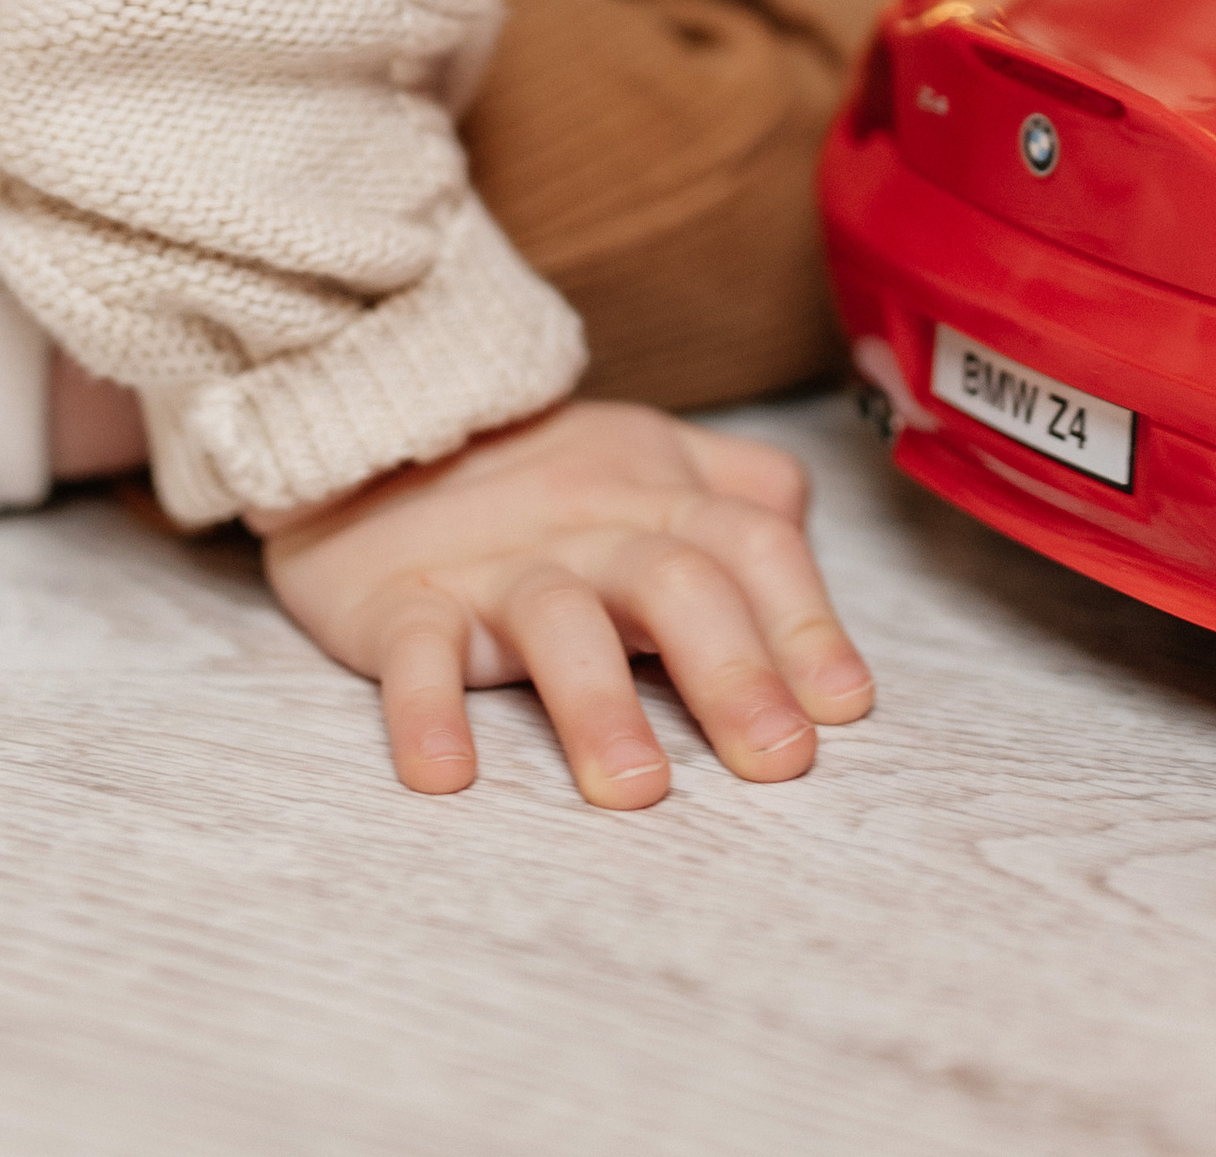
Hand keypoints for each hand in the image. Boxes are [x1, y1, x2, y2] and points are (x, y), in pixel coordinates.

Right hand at [258, 397, 875, 801]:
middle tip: (777, 761)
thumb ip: (742, 494)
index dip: (806, 621)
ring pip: (558, 620)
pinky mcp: (401, 600)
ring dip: (600, 704)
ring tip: (637, 790)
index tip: (843, 709)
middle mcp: (588, 524)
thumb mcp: (651, 460)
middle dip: (735, 670)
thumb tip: (818, 563)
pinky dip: (427, 710)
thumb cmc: (541, 477)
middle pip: (675, 579)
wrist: (371, 426)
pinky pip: (416, 651)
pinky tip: (447, 775)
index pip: (751, 543)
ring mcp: (494, 563)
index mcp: (658, 492)